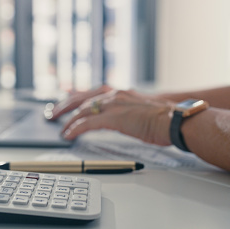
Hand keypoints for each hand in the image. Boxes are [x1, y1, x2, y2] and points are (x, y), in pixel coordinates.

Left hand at [60, 89, 174, 146]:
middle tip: (52, 113)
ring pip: (82, 109)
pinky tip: (67, 135)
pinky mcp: (115, 118)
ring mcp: (114, 105)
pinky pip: (88, 123)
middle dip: (64, 105)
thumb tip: (122, 120)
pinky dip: (75, 129)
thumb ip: (128, 112)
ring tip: (58, 128)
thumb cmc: (165, 119)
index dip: (76, 97)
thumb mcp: (142, 111)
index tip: (65, 101)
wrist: (177, 120)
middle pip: (82, 98)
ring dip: (67, 119)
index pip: (92, 93)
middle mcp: (115, 95)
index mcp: (121, 93)